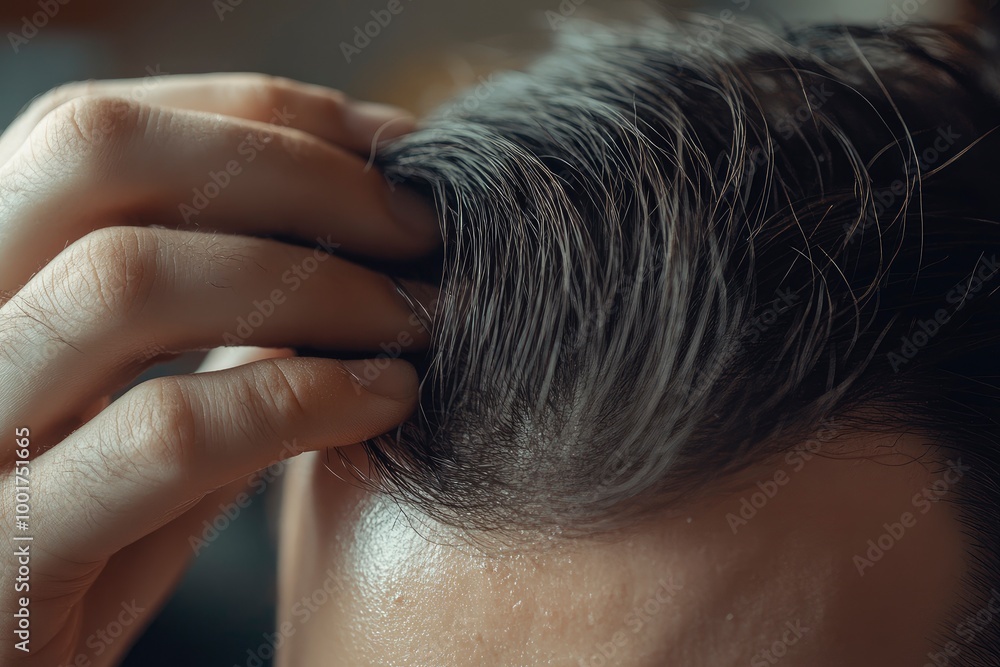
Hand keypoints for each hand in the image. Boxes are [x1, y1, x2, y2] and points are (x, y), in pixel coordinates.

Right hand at [0, 73, 436, 665]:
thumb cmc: (78, 540)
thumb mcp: (121, 407)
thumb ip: (201, 322)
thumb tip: (340, 238)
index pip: (96, 127)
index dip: (261, 113)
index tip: (391, 144)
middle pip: (101, 155)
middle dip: (294, 168)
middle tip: (417, 220)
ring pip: (125, 281)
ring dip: (315, 284)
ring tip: (415, 315)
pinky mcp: (1, 562)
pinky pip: (166, 435)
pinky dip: (299, 400)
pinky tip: (385, 399)